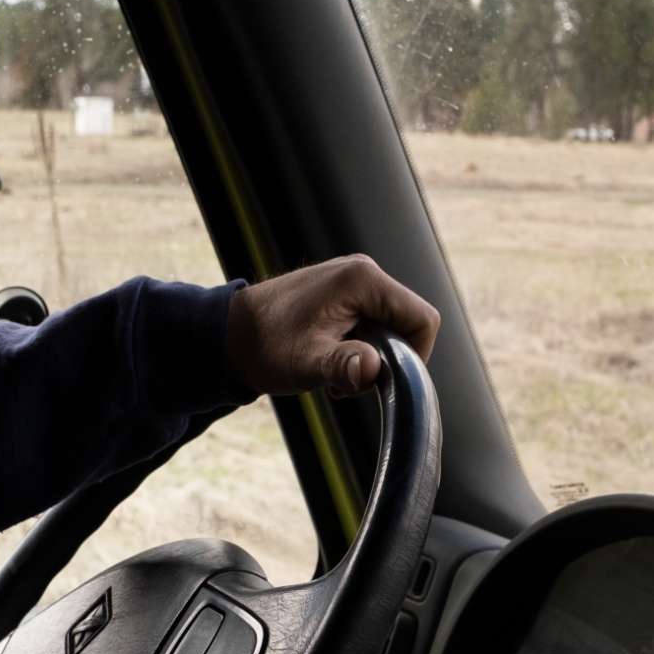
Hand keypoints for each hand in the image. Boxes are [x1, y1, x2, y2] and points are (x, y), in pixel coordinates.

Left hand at [226, 254, 440, 399]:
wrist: (230, 335)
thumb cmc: (266, 347)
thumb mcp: (306, 362)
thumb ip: (343, 365)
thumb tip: (371, 368)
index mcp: (363, 279)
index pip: (423, 319)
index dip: (415, 356)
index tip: (383, 381)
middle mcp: (364, 271)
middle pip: (408, 323)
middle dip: (388, 360)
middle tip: (350, 381)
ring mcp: (354, 280)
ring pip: (391, 326)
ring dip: (371, 357)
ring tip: (336, 374)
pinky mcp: (345, 292)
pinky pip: (373, 322)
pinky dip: (360, 348)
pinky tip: (332, 361)